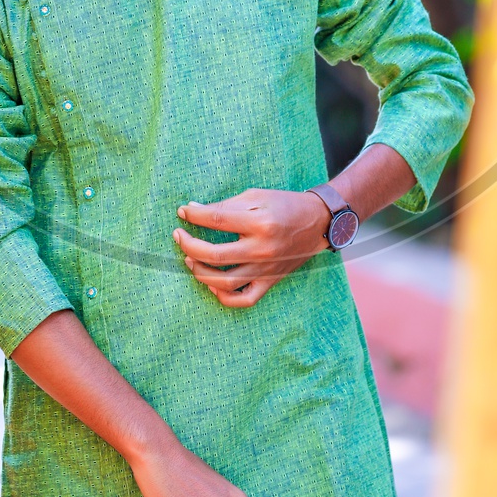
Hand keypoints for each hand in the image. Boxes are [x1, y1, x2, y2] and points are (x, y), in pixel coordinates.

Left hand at [172, 188, 331, 307]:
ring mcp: (266, 270)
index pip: (217, 220)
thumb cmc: (285, 205)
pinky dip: (223, 296)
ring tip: (190, 259)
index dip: (194, 215)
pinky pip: (244, 299)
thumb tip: (193, 211)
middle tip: (179, 236)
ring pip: (224, 282)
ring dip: (200, 272)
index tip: (182, 212)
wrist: (318, 222)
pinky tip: (212, 284)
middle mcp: (262, 249)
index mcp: (259, 222)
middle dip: (189, 245)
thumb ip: (225, 206)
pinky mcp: (270, 282)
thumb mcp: (257, 196)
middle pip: (214, 255)